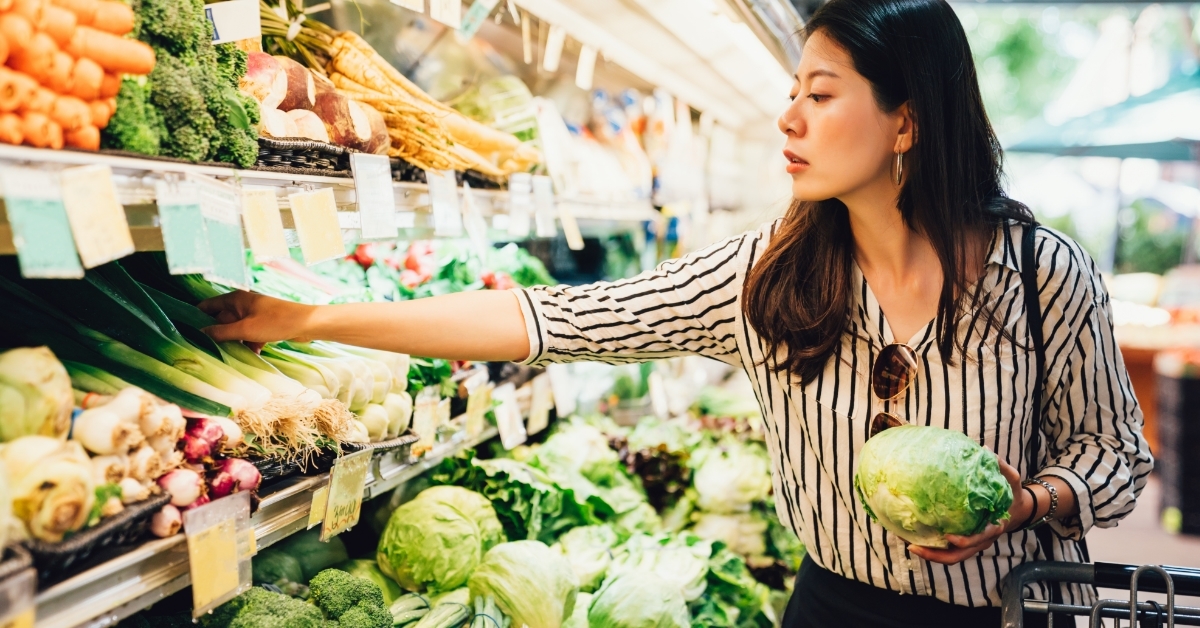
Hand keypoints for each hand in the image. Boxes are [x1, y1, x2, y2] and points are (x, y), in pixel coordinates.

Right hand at [198, 291, 316, 345]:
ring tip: (228, 356)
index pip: (207, 306)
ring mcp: (254, 314)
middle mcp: (242, 304)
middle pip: (221, 320)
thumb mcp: (245, 329)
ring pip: (236, 330)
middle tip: (205, 350)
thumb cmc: (276, 322)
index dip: (196, 317)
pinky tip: (253, 354)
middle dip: (216, 334)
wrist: (307, 324)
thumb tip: (200, 333)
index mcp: (235, 299)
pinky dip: (250, 344)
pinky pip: (249, 335)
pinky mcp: (264, 325)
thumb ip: (221, 332)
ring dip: (234, 342)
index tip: (185, 332)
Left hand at [908, 458, 1029, 564]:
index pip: (979, 539)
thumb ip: (1001, 466)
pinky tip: (915, 539)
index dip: (964, 541)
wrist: (1017, 510)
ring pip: (952, 557)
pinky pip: (949, 551)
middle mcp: (982, 540)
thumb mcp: (1012, 479)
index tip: (948, 537)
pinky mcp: (966, 542)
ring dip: (931, 555)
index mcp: (994, 527)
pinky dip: (934, 549)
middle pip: (959, 556)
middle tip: (913, 547)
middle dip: (936, 556)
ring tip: (909, 546)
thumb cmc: (1012, 494)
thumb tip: (985, 449)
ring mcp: (974, 544)